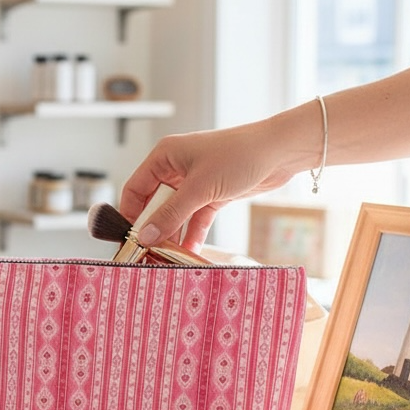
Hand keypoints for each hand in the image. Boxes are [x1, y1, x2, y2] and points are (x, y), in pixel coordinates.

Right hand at [119, 119, 298, 251]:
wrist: (281, 152)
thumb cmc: (240, 154)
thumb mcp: (200, 188)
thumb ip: (171, 214)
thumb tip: (146, 235)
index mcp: (165, 156)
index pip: (135, 188)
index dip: (129, 214)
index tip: (129, 239)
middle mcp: (176, 168)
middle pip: (154, 204)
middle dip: (153, 228)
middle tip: (149, 252)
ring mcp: (195, 183)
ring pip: (175, 214)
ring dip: (173, 234)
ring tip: (168, 257)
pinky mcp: (212, 194)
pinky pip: (195, 218)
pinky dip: (192, 234)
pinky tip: (189, 252)